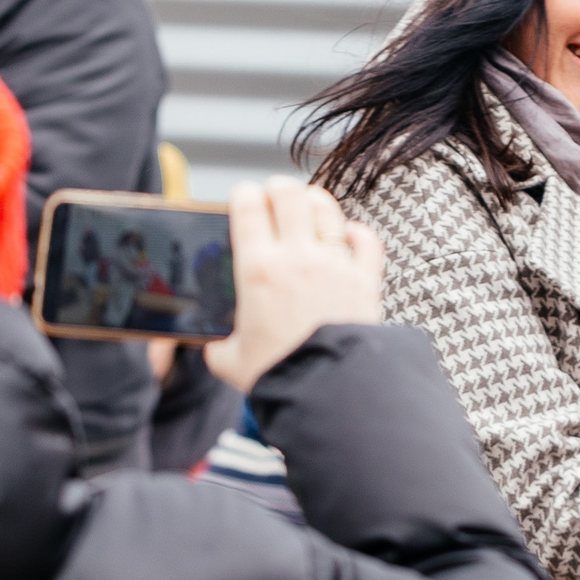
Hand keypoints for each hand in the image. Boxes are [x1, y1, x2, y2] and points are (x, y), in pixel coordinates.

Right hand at [204, 177, 384, 394]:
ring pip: (327, 209)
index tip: (243, 200)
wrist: (327, 390)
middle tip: (275, 195)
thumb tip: (213, 344)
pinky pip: (365, 240)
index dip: (244, 195)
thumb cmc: (278, 374)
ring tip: (308, 206)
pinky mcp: (365, 280)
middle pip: (289, 195)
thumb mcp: (230, 360)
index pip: (248, 206)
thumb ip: (218, 344)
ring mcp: (335, 265)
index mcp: (258, 270)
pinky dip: (356, 233)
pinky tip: (348, 237)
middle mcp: (297, 258)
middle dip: (278, 189)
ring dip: (315, 201)